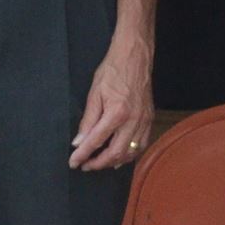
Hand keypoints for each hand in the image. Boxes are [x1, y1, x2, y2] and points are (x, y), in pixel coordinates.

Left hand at [68, 33, 154, 170]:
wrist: (135, 58)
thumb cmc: (112, 72)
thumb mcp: (94, 93)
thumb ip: (88, 120)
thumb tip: (79, 141)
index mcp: (117, 113)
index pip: (96, 141)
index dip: (83, 154)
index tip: (73, 162)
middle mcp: (133, 121)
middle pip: (116, 153)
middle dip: (99, 163)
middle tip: (85, 165)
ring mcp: (144, 122)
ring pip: (131, 152)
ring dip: (114, 162)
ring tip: (99, 163)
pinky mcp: (150, 120)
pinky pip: (142, 144)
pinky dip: (130, 154)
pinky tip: (120, 157)